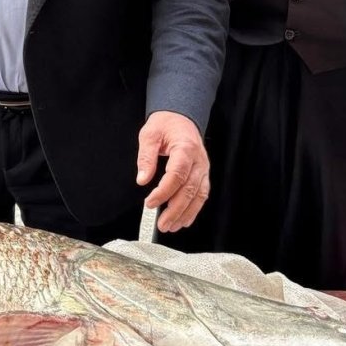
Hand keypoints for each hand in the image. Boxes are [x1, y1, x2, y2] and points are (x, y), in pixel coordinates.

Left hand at [136, 111, 209, 232]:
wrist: (181, 118)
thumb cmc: (166, 125)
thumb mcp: (149, 134)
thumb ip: (146, 157)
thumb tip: (142, 178)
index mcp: (185, 148)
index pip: (177, 175)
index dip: (164, 192)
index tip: (150, 203)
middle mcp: (199, 161)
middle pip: (189, 189)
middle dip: (175, 210)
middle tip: (161, 224)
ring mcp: (203, 168)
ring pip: (199, 195)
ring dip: (185, 213)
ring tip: (171, 226)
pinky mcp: (203, 174)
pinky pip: (202, 194)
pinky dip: (194, 209)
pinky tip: (183, 220)